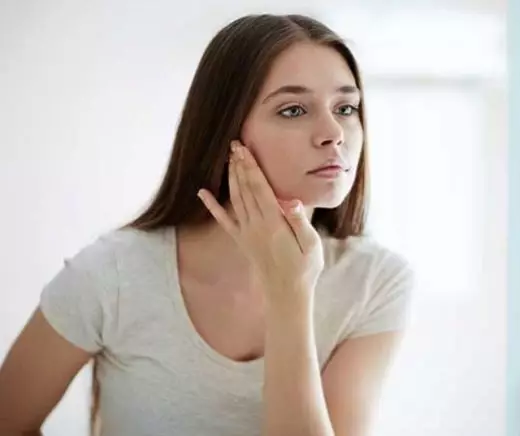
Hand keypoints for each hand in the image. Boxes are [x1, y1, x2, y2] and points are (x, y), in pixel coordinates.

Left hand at [197, 141, 323, 303]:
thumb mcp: (311, 245)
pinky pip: (223, 220)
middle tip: (234, 144)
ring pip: (235, 199)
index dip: (252, 167)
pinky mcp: (242, 241)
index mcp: (273, 223)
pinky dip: (212, 206)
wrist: (286, 294)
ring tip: (228, 158)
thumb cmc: (304, 268)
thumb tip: (291, 200)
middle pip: (245, 188)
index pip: (260, 188)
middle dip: (240, 165)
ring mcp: (246, 233)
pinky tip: (202, 193)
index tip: (246, 149)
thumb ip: (300, 222)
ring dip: (231, 177)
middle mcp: (256, 226)